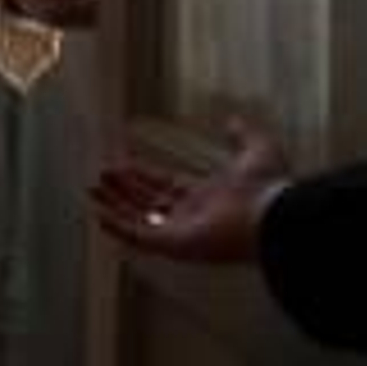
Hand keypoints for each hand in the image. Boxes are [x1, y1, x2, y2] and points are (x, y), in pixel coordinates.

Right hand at [92, 121, 292, 265]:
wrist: (273, 218)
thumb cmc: (268, 187)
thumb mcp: (257, 150)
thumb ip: (243, 136)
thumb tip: (233, 120)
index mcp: (207, 197)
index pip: (166, 186)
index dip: (144, 176)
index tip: (124, 166)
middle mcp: (191, 216)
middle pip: (148, 203)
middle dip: (123, 190)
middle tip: (101, 177)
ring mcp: (181, 233)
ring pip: (139, 220)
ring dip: (115, 205)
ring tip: (92, 191)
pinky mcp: (174, 245)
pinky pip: (140, 236)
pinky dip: (119, 227)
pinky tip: (100, 216)